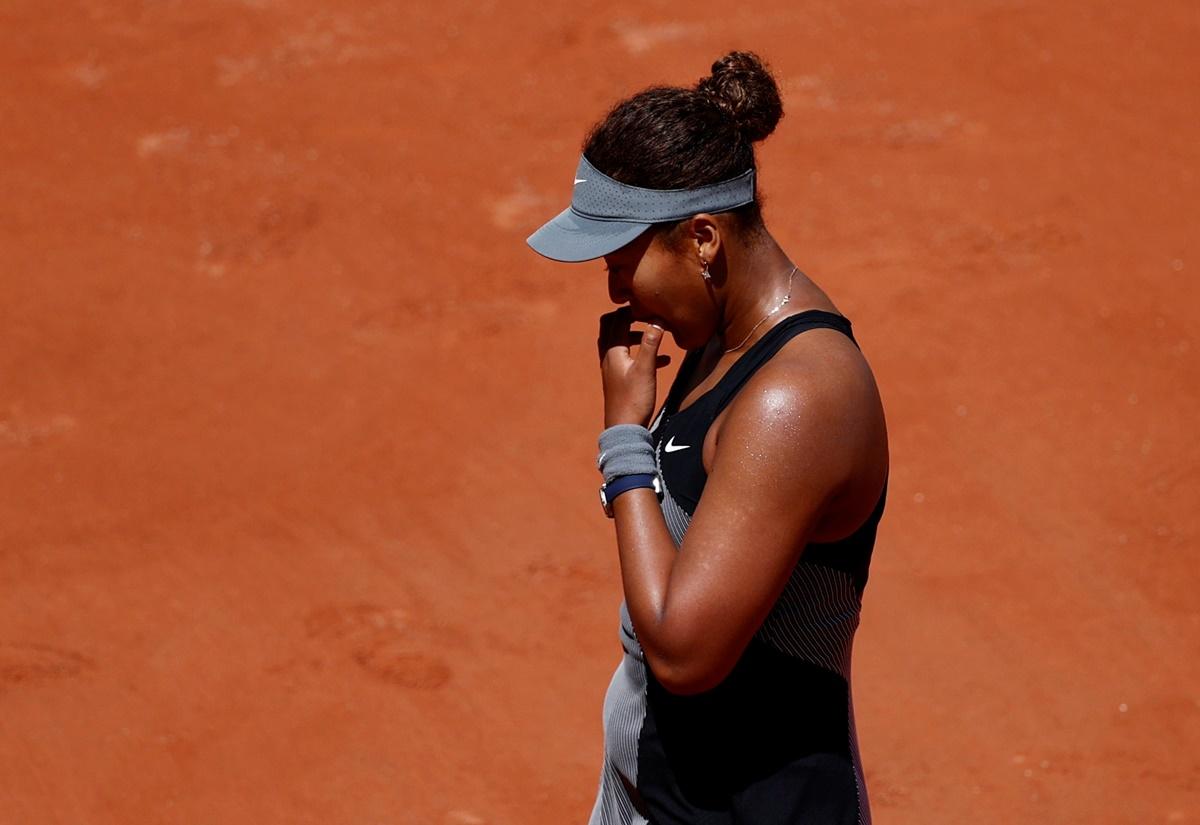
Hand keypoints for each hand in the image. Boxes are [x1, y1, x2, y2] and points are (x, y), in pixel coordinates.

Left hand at [598, 307, 671, 426]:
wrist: (624, 430)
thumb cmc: (634, 400)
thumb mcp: (646, 370)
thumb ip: (651, 344)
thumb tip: (657, 319)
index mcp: (612, 351)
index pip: (616, 320)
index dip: (631, 310)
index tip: (649, 307)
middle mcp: (607, 357)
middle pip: (610, 327)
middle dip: (628, 318)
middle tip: (647, 316)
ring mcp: (611, 369)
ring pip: (619, 343)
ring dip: (635, 336)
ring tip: (655, 336)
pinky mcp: (618, 379)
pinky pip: (627, 358)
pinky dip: (640, 353)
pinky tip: (662, 361)